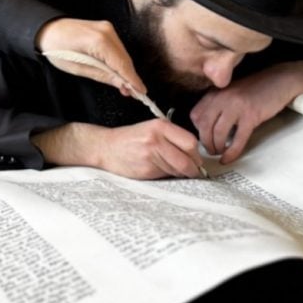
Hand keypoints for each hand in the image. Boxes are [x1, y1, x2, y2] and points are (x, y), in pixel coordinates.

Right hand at [32, 119, 204, 179]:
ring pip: (178, 169)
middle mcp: (157, 139)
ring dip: (179, 173)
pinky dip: (166, 176)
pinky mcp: (145, 169)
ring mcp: (150, 155)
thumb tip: (195, 156)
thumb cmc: (130, 140)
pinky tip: (157, 171)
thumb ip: (172, 138)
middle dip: (193, 168)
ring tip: (169, 169)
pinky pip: (165, 175)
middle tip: (192, 171)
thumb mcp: (152, 130)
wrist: (106, 148)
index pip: (191, 142)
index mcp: (160, 126)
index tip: (196, 160)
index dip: (196, 155)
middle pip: (188, 158)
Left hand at [36, 17, 145, 94]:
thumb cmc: (57, 49)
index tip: (142, 93)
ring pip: (123, 54)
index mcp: (98, 42)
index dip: (133, 79)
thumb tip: (122, 84)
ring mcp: (108, 28)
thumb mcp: (77, 68)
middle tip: (134, 94)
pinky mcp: (106, 29)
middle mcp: (107, 32)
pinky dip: (119, 61)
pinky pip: (117, 48)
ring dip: (125, 70)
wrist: (48, 29)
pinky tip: (118, 72)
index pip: (121, 64)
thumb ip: (102, 75)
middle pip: (125, 59)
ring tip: (125, 87)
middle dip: (130, 77)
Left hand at [190, 61, 302, 163]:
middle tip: (211, 151)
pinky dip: (232, 152)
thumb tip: (208, 129)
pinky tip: (229, 158)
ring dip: (217, 148)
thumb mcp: (231, 92)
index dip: (197, 131)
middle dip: (206, 143)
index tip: (204, 139)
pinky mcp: (251, 116)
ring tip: (220, 153)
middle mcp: (222, 98)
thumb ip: (217, 105)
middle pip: (204, 127)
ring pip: (218, 134)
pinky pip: (237, 139)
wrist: (280, 80)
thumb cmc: (255, 89)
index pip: (195, 115)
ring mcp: (236, 106)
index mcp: (215, 92)